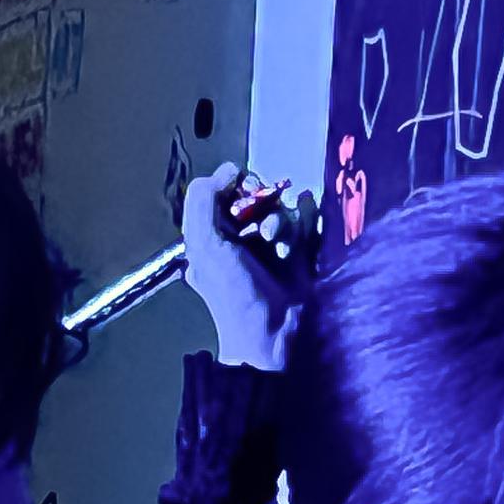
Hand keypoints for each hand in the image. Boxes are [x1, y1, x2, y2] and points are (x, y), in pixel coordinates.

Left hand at [181, 163, 312, 370]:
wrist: (270, 334)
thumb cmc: (233, 293)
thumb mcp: (205, 244)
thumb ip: (204, 199)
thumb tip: (230, 169)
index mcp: (209, 233)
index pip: (223, 188)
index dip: (236, 185)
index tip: (245, 193)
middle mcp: (236, 235)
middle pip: (254, 195)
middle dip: (261, 203)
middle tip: (261, 220)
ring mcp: (266, 244)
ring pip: (278, 209)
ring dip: (278, 222)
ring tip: (275, 243)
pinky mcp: (293, 253)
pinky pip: (299, 226)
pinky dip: (295, 235)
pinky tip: (288, 253)